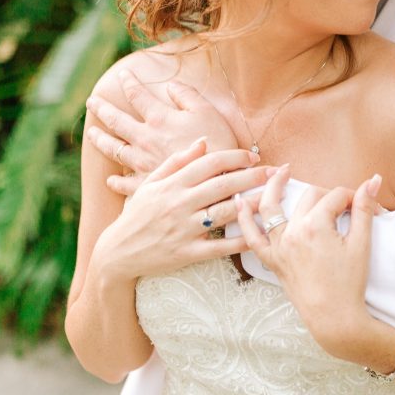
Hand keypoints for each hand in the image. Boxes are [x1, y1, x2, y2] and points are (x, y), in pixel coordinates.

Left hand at [86, 68, 244, 188]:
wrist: (218, 177)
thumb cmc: (217, 142)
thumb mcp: (207, 111)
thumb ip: (187, 95)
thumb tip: (170, 85)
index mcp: (159, 119)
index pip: (138, 96)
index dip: (129, 82)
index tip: (122, 74)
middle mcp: (145, 139)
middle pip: (117, 121)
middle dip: (103, 109)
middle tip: (91, 102)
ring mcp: (143, 163)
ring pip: (114, 149)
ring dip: (101, 140)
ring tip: (91, 134)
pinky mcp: (147, 185)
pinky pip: (125, 183)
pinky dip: (116, 181)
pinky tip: (110, 180)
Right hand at [93, 138, 269, 280]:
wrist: (117, 252)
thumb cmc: (137, 215)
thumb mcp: (151, 183)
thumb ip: (177, 161)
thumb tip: (202, 141)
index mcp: (172, 184)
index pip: (209, 163)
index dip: (235, 157)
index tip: (254, 157)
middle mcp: (179, 204)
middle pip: (223, 185)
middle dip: (253, 177)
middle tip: (277, 173)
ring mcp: (184, 229)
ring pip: (225, 213)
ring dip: (252, 205)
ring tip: (274, 199)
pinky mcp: (187, 253)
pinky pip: (219, 247)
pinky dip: (240, 241)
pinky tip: (259, 235)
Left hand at [235, 168, 383, 358]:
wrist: (334, 318)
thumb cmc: (350, 283)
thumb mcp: (361, 243)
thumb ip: (364, 209)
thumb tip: (374, 179)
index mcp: (316, 225)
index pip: (336, 197)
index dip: (353, 198)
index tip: (364, 206)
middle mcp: (293, 231)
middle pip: (310, 197)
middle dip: (327, 194)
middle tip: (343, 204)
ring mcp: (279, 245)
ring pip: (272, 207)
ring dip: (273, 186)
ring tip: (279, 171)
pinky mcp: (272, 260)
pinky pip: (252, 237)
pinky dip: (245, 219)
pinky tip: (240, 203)